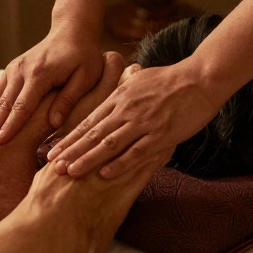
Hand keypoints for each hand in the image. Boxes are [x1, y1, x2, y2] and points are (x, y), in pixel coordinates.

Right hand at [0, 20, 104, 145]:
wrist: (71, 30)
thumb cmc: (83, 56)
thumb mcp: (86, 77)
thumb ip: (68, 99)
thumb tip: (53, 124)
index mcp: (40, 74)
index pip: (22, 105)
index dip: (10, 125)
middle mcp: (22, 70)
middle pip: (3, 103)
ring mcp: (14, 69)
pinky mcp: (11, 70)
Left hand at [46, 59, 220, 178]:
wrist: (201, 78)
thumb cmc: (171, 79)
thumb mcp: (139, 81)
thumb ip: (123, 92)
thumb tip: (110, 99)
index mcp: (120, 98)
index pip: (88, 121)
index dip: (69, 137)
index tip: (51, 151)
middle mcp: (126, 110)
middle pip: (93, 134)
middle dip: (71, 151)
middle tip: (52, 166)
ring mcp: (143, 122)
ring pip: (109, 144)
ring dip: (88, 159)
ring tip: (70, 172)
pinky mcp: (161, 134)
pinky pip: (137, 151)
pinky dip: (120, 163)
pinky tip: (105, 174)